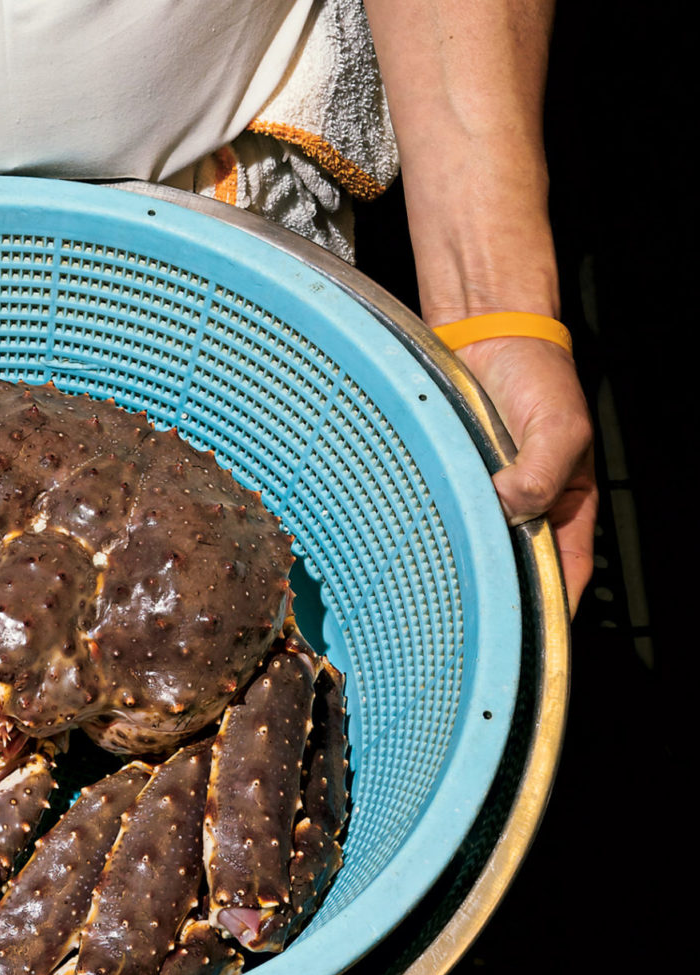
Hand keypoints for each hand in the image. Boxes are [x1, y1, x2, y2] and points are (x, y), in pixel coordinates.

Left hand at [456, 336, 595, 614]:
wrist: (486, 334)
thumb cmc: (536, 375)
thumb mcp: (558, 427)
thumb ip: (541, 474)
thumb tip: (510, 509)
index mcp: (564, 508)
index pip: (563, 577)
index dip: (548, 613)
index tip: (523, 640)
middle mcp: (523, 509)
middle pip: (511, 570)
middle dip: (492, 594)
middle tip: (463, 621)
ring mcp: (483, 497)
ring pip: (471, 547)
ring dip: (455, 562)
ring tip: (430, 587)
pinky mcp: (449, 480)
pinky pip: (439, 513)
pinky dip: (429, 528)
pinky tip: (411, 541)